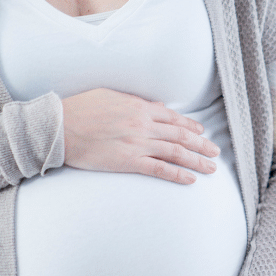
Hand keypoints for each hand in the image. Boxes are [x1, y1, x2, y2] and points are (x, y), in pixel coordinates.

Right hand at [61, 88, 221, 184]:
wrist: (59, 127)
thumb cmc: (80, 109)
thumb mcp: (110, 95)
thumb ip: (135, 100)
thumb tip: (156, 106)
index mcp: (139, 107)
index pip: (173, 117)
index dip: (191, 126)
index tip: (202, 132)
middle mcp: (143, 125)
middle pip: (181, 135)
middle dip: (201, 144)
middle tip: (215, 152)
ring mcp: (138, 144)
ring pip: (176, 152)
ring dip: (197, 161)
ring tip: (211, 168)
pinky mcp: (129, 162)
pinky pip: (159, 169)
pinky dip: (178, 174)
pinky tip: (191, 180)